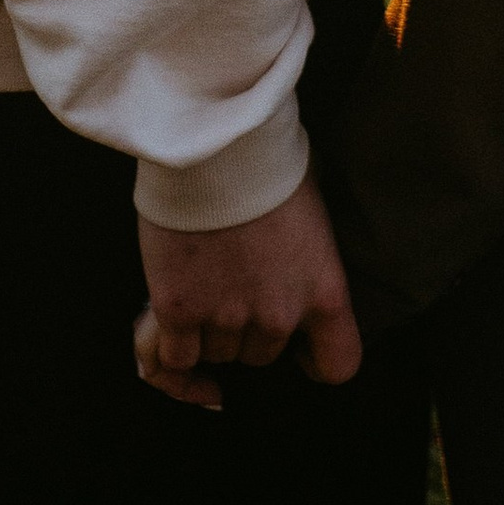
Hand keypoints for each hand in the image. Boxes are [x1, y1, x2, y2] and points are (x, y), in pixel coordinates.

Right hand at [133, 176, 363, 410]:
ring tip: (198, 283)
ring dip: (206, 329)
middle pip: (262, 354)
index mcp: (324, 290)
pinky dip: (165, 356)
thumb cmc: (268, 156)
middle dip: (247, 326)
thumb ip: (309, 245)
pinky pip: (171, 361)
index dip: (315, 361)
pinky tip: (165, 337)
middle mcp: (279, 315)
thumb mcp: (314, 201)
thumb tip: (297, 245)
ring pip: (217, 354)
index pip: (338, 364)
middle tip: (232, 282)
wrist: (215, 140)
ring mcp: (226, 316)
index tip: (300, 352)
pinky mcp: (177, 310)